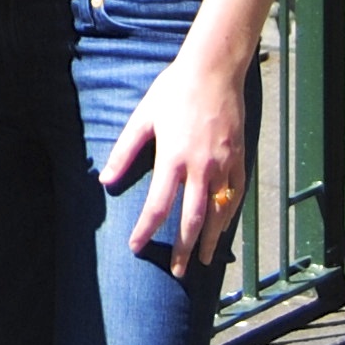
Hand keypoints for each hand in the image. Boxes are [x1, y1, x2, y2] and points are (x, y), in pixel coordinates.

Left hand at [103, 55, 251, 269]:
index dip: (146, 230)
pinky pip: (235, 197)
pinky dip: (228, 217)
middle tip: (177, 273)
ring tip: (201, 261)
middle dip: (182, 249)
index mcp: (172, 158)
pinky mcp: (239, 160)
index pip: (158, 206)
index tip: (136, 248)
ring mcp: (224, 166)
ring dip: (208, 241)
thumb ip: (124, 151)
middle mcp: (201, 168)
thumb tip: (105, 180)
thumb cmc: (173, 91)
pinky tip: (221, 230)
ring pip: (218, 214)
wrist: (214, 71)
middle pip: (191, 220)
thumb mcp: (143, 118)